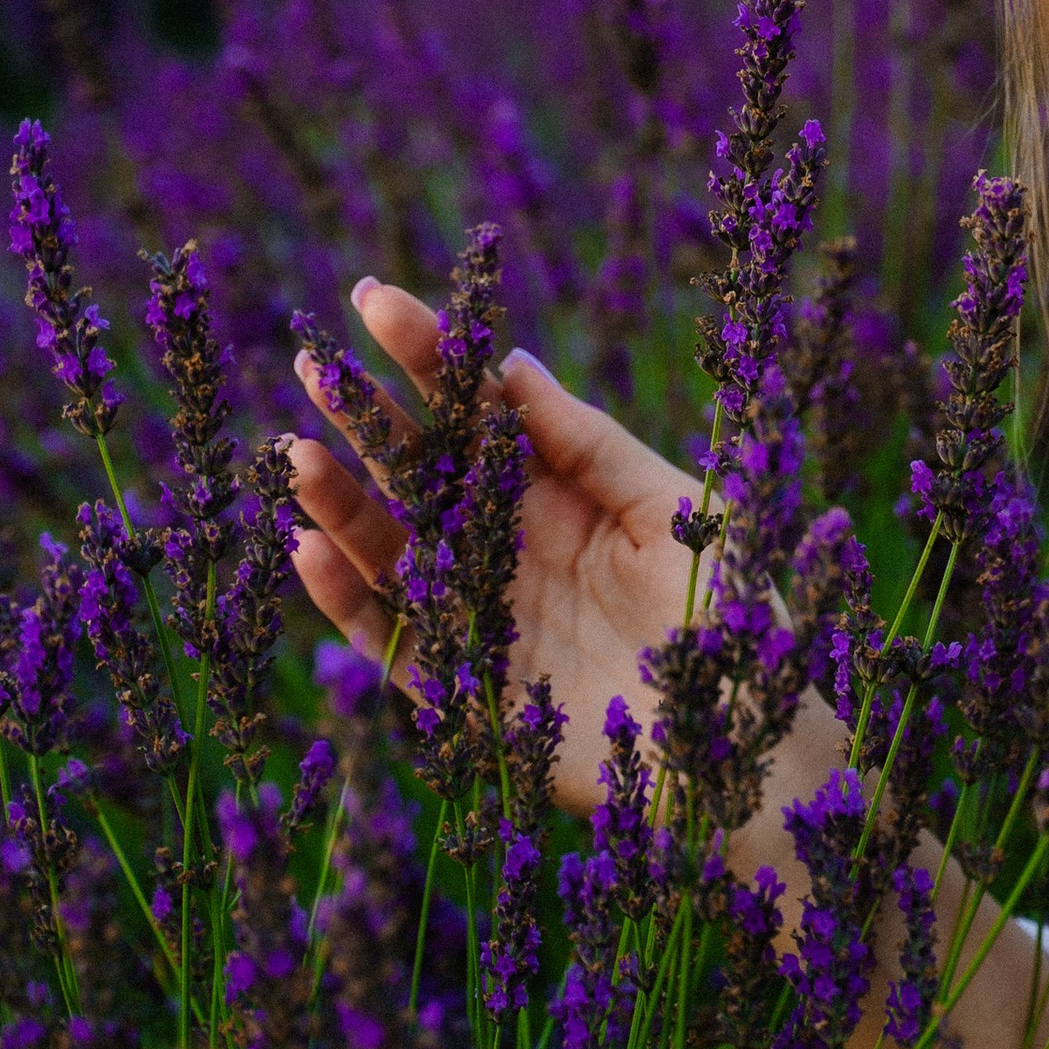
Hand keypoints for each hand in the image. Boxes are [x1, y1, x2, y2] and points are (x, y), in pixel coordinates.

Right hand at [289, 279, 713, 814]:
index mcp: (561, 495)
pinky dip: (346, 600)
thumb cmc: (732, 619)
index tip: (375, 302)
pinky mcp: (466, 695)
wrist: (750, 746)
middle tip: (313, 366)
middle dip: (365, 420)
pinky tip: (311, 549)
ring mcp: (482, 618)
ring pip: (391, 550)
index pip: (479, 413)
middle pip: (420, 474)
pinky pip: (391, 640)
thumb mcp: (674, 511)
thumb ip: (591, 443)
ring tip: (298, 455)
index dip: (428, 358)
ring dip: (340, 504)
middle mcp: (510, 549)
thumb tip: (511, 362)